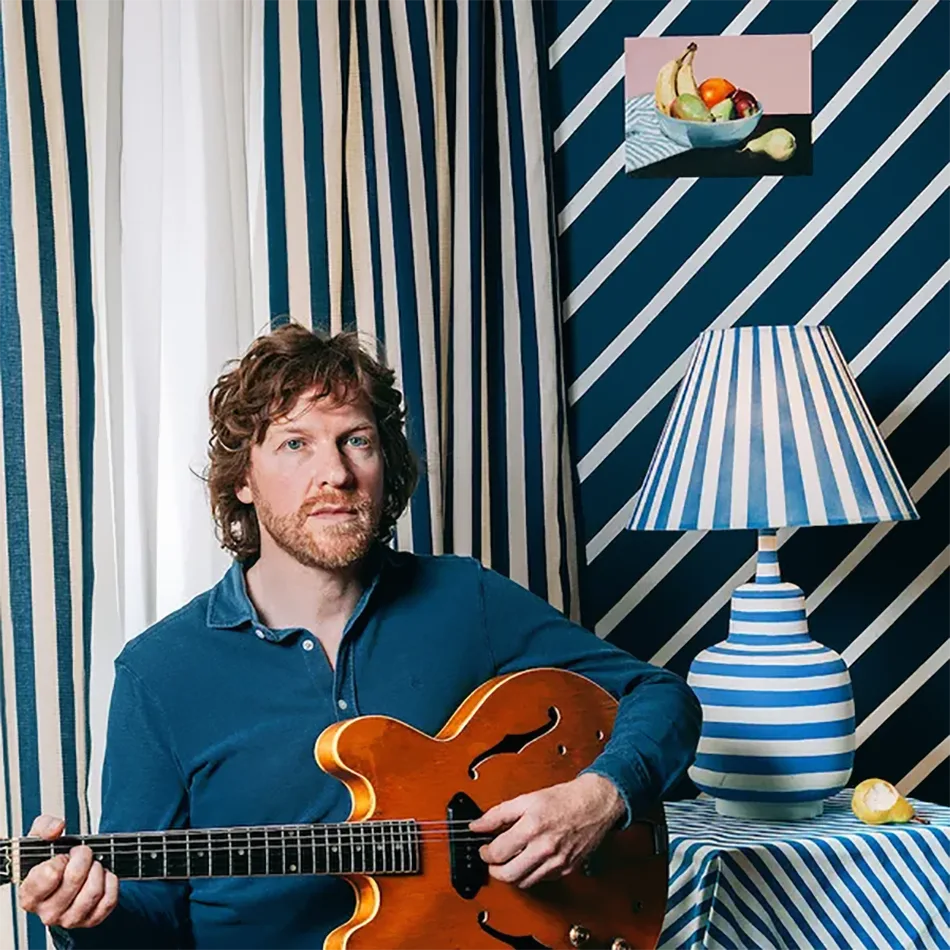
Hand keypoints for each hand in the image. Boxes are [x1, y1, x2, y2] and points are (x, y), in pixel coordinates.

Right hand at [17, 815, 118, 928]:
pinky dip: (111, 882)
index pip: (50, 874)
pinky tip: (102, 876)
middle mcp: (47, 912)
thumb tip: (56, 828)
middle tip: (82, 853)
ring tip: (93, 864)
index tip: (62, 855)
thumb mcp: (42, 840)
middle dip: (84, 857)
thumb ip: (45, 827)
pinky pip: (109, 900)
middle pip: (75, 879)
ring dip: (98, 870)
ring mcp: (69, 919)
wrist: (64, 878)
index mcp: (30, 895)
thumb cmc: (51, 862)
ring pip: (93, 891)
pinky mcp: (91, 920)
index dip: (61, 858)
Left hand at [468, 773, 625, 888]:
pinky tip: (529, 859)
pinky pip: (541, 880)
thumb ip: (498, 814)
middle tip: (492, 859)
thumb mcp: (526, 799)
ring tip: (509, 860)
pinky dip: (531, 873)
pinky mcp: (566, 870)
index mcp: (532, 827)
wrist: (596, 803)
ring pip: (524, 882)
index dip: (485, 852)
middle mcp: (545, 849)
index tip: (483, 848)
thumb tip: (477, 826)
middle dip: (495, 869)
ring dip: (512, 874)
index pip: (498, 853)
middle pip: (508, 875)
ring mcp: (556, 862)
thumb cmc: (564, 799)